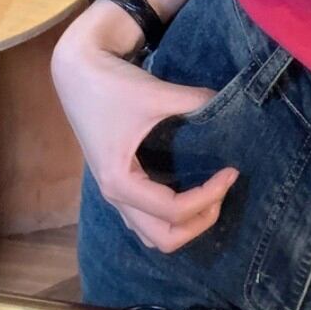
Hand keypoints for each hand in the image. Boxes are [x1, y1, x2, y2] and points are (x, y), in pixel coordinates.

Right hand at [52, 15, 238, 252]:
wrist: (77, 71)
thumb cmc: (111, 85)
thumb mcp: (156, 93)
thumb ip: (196, 102)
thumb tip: (229, 107)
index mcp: (120, 182)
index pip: (175, 211)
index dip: (210, 195)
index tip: (232, 170)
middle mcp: (115, 196)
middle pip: (164, 238)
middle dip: (200, 221)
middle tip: (223, 188)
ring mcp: (114, 192)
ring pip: (153, 233)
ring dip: (186, 224)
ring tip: (211, 192)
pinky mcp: (119, 180)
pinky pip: (146, 217)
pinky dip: (173, 214)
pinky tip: (192, 186)